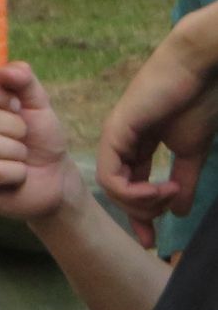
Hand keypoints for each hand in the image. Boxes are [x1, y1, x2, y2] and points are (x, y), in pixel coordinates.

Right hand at [0, 63, 84, 223]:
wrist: (55, 178)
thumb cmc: (39, 138)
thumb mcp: (37, 104)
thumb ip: (23, 80)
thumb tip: (5, 71)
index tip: (16, 104)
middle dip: (15, 127)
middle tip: (21, 137)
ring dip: (18, 152)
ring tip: (19, 158)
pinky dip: (17, 172)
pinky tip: (16, 177)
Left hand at [99, 7, 217, 244]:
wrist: (199, 69)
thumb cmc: (196, 101)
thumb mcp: (191, 150)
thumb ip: (184, 180)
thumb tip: (180, 210)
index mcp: (136, 146)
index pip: (129, 187)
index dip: (140, 216)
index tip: (151, 241)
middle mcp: (120, 143)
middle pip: (118, 192)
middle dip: (139, 215)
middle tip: (163, 218)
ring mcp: (115, 137)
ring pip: (112, 188)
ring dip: (141, 203)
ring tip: (168, 196)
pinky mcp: (116, 132)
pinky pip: (111, 175)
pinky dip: (133, 192)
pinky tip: (158, 190)